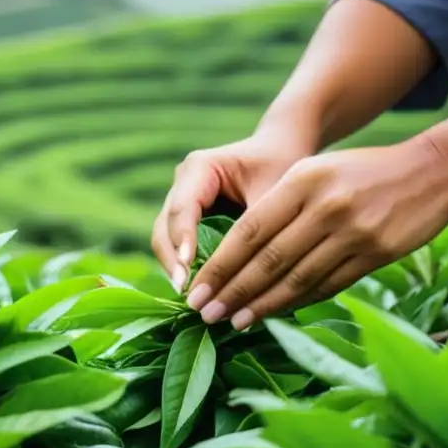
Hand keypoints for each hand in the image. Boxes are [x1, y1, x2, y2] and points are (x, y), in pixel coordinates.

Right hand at [152, 128, 316, 291]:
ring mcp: (181, 200)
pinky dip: (186, 267)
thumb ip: (259, 228)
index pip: (183, 208)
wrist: (282, 150)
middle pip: (165, 227)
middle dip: (174, 261)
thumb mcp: (275, 193)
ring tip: (192, 298)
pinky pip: (178, 245)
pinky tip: (200, 291)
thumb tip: (251, 274)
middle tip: (187, 292)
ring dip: (176, 268)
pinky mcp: (188, 218)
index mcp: (200, 168)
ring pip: (166, 239)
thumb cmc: (282, 165)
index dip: (183, 240)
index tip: (190, 270)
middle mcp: (183, 183)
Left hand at [186, 138, 447, 328]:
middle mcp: (326, 206)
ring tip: (234, 322)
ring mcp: (353, 232)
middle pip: (269, 260)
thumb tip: (236, 256)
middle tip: (205, 314)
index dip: (220, 265)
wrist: (431, 172)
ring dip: (262, 305)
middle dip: (232, 291)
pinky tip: (275, 314)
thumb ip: (279, 206)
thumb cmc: (360, 172)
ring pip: (297, 278)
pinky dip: (297, 302)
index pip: (249, 231)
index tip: (195, 290)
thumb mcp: (315, 171)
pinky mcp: (376, 254)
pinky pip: (328, 285)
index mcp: (303, 180)